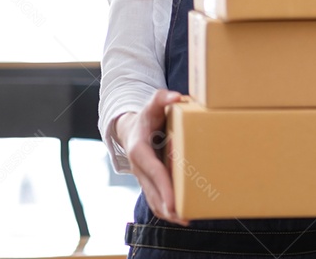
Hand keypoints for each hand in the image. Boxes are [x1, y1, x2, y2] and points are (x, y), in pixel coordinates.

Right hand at [117, 90, 186, 225]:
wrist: (130, 127)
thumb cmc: (146, 115)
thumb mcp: (152, 103)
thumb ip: (162, 98)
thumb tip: (177, 96)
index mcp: (139, 150)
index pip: (153, 171)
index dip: (164, 187)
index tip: (174, 202)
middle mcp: (138, 167)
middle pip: (152, 191)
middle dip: (168, 206)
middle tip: (185, 216)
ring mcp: (141, 176)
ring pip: (152, 199)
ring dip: (167, 212)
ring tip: (185, 219)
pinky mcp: (147, 181)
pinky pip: (154, 198)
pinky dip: (165, 208)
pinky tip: (180, 214)